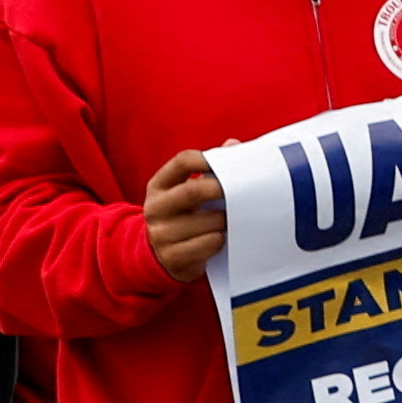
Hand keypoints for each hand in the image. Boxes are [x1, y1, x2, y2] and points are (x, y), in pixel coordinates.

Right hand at [139, 148, 227, 281]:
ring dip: (226, 220)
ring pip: (207, 222)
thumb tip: (233, 145)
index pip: (182, 162)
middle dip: (223, 190)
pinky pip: (208, 244)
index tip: (232, 162)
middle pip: (193, 191)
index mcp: (158, 186)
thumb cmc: (185, 217)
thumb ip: (209, 170)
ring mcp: (160, 234)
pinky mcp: (172, 257)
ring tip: (236, 219)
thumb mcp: (188, 193)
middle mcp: (154, 208)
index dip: (208, 158)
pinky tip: (223, 238)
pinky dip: (221, 239)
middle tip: (246, 191)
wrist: (163, 258)